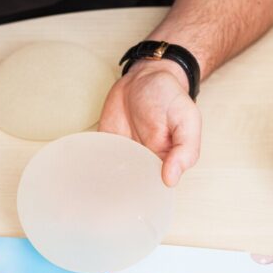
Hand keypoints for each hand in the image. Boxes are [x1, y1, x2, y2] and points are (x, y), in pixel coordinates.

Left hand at [99, 59, 200, 186]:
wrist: (144, 77)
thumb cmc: (168, 96)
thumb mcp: (186, 119)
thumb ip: (185, 149)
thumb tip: (171, 180)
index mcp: (166, 162)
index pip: (156, 188)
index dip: (146, 194)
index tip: (136, 195)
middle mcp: (145, 162)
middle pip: (132, 186)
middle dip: (122, 193)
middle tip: (113, 193)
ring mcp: (124, 154)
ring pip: (114, 177)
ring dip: (104, 182)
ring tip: (96, 187)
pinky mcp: (107, 144)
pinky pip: (98, 160)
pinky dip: (91, 165)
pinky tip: (86, 171)